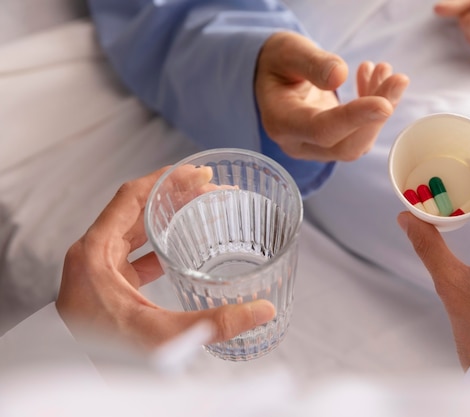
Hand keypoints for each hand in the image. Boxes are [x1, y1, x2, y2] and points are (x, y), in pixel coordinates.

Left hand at [56, 166, 274, 349]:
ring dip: (169, 216)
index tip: (197, 173)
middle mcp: (93, 256)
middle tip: (210, 187)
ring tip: (202, 208)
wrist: (77, 386)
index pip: (131, 198)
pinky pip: (135, 251)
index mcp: (95, 254)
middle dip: (175, 195)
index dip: (166, 180)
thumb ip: (214, 324)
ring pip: (135, 229)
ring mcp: (98, 271)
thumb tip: (260, 310)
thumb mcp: (163, 338)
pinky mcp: (108, 285)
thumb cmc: (103, 358)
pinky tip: (184, 246)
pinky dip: (160, 242)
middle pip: (136, 210)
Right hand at [255, 31, 408, 160]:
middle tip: (398, 79)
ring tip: (386, 70)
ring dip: (381, 107)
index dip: (354, 119)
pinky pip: (362, 133)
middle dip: (377, 117)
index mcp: (281, 122)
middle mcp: (299, 143)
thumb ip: (311, 63)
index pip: (321, 130)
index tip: (384, 104)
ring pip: (359, 141)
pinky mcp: (334, 143)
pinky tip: (375, 76)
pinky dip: (375, 107)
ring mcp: (317, 148)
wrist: (273, 75)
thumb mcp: (288, 51)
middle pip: (346, 146)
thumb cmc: (278, 61)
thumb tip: (339, 76)